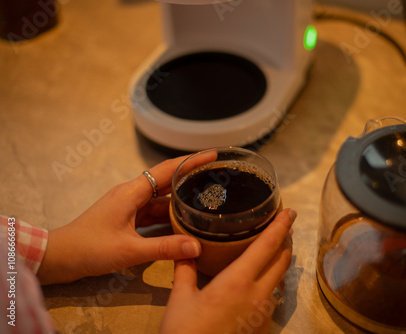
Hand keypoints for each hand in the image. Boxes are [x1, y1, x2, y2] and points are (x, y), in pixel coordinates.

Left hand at [37, 154, 214, 284]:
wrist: (59, 257)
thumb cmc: (90, 248)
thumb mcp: (129, 250)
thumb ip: (164, 248)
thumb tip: (197, 246)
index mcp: (132, 192)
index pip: (167, 169)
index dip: (191, 161)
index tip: (213, 154)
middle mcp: (131, 194)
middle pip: (166, 180)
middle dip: (190, 177)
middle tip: (216, 177)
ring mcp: (128, 206)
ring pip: (160, 198)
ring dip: (180, 198)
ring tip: (206, 198)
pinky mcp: (126, 219)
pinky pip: (153, 211)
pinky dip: (168, 214)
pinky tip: (183, 220)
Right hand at [160, 208, 295, 333]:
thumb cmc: (185, 332)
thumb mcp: (180, 298)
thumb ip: (185, 271)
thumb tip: (186, 250)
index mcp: (239, 280)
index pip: (268, 245)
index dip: (281, 225)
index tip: (290, 211)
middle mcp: (258, 294)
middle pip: (282, 260)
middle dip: (285, 241)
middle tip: (281, 227)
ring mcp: (264, 314)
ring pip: (279, 280)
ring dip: (279, 263)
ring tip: (270, 252)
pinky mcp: (263, 328)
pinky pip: (272, 299)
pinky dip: (270, 284)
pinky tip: (257, 284)